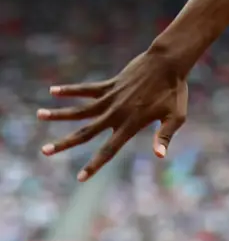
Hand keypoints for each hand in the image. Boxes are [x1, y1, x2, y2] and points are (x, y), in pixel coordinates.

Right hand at [37, 50, 188, 181]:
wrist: (168, 62)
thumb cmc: (175, 91)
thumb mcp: (176, 116)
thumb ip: (165, 136)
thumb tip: (160, 156)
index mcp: (131, 124)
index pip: (109, 150)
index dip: (95, 165)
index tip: (80, 178)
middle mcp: (116, 113)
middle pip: (86, 132)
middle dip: (64, 144)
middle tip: (44, 151)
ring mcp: (111, 97)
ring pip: (80, 109)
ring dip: (59, 114)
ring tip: (39, 115)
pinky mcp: (110, 84)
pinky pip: (86, 88)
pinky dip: (70, 90)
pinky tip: (53, 91)